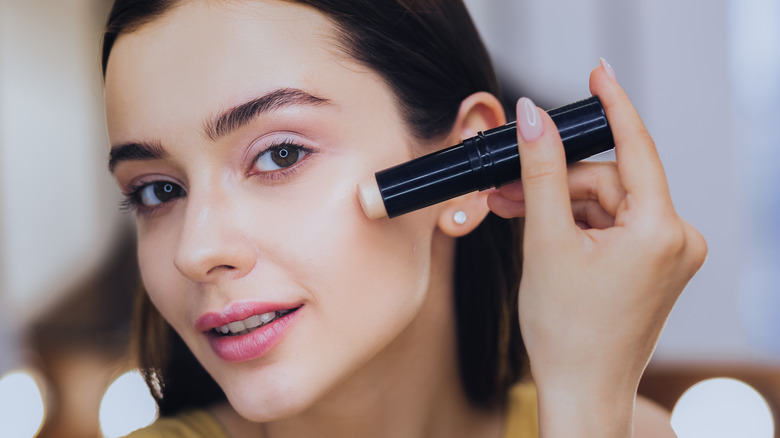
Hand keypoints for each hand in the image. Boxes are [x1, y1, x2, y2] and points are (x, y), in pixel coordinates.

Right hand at [487, 62, 706, 436]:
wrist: (580, 389)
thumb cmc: (567, 330)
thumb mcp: (546, 240)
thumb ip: (541, 172)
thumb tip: (534, 118)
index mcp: (661, 231)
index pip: (635, 147)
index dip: (613, 105)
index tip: (598, 73)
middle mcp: (677, 239)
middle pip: (608, 181)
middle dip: (556, 183)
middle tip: (507, 190)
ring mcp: (668, 254)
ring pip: (605, 202)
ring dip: (560, 205)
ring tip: (516, 216)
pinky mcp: (654, 264)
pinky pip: (612, 224)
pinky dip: (576, 224)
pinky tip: (543, 233)